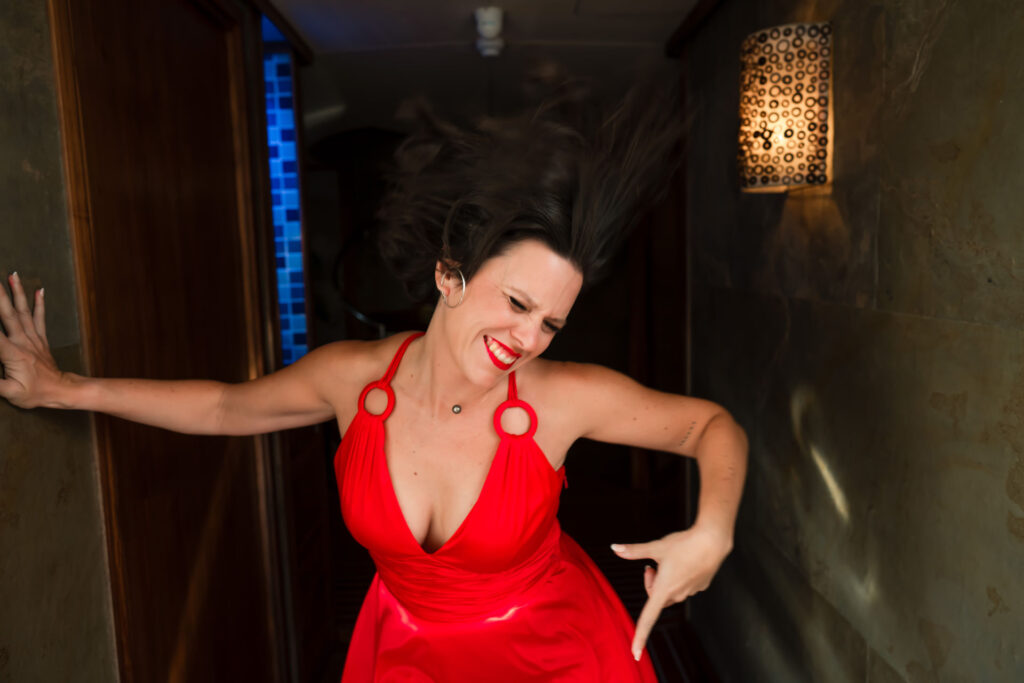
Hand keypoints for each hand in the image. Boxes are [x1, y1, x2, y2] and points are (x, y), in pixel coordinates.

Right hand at [0, 272, 61, 408]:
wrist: (61, 391)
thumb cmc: (35, 393)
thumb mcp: (10, 393)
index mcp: (12, 354)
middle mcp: (23, 341)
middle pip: (7, 315)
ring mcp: (33, 338)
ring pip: (23, 311)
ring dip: (17, 292)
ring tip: (12, 275)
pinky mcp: (41, 339)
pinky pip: (40, 318)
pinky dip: (39, 304)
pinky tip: (39, 290)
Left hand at [611, 525, 732, 660]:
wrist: (712, 540)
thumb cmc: (684, 544)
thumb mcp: (656, 547)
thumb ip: (634, 551)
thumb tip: (614, 548)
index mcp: (664, 589)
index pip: (648, 618)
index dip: (640, 636)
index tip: (636, 653)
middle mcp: (678, 594)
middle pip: (656, 596)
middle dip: (651, 582)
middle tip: (652, 565)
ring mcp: (691, 591)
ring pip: (671, 591)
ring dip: (666, 579)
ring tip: (673, 560)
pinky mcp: (700, 586)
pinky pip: (684, 586)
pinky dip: (680, 577)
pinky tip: (686, 562)